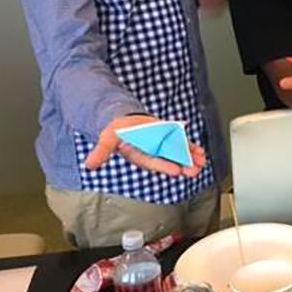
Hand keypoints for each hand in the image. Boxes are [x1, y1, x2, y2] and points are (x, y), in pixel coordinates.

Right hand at [84, 115, 206, 176]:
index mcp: (140, 155)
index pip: (153, 162)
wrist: (124, 120)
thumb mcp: (107, 138)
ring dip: (190, 158)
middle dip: (183, 165)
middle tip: (195, 170)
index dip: (165, 166)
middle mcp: (153, 152)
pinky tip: (200, 152)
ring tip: (202, 162)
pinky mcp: (168, 138)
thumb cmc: (116, 130)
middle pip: (169, 159)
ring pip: (178, 153)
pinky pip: (181, 143)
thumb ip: (101, 151)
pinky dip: (190, 147)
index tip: (176, 171)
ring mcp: (162, 146)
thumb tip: (89, 165)